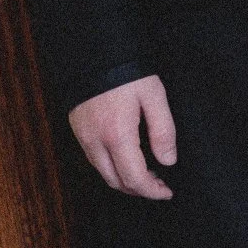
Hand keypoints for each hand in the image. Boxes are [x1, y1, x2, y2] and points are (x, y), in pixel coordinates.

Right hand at [68, 75, 176, 198]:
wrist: (93, 55)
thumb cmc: (127, 73)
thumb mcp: (154, 96)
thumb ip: (163, 130)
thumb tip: (168, 161)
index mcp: (117, 135)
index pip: (134, 178)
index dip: (152, 190)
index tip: (167, 192)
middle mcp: (95, 143)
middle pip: (116, 182)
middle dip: (139, 190)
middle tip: (160, 186)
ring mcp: (84, 139)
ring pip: (103, 174)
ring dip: (125, 181)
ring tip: (148, 175)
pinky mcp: (79, 132)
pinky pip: (95, 161)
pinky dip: (113, 169)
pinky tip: (128, 160)